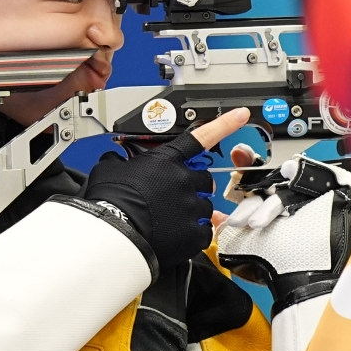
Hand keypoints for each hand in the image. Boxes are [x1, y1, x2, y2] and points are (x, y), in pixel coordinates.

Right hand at [83, 108, 248, 269]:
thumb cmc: (108, 203)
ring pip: (206, 205)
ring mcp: (191, 205)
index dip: (224, 124)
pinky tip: (177, 235)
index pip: (200, 137)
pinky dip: (194, 234)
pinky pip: (205, 231)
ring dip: (193, 211)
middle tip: (175, 197)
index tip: (241, 115)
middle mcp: (184, 180)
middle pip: (204, 178)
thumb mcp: (108, 170)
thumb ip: (119, 161)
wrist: (113, 234)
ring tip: (169, 220)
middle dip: (194, 186)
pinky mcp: (193, 231)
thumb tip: (114, 160)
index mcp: (166, 161)